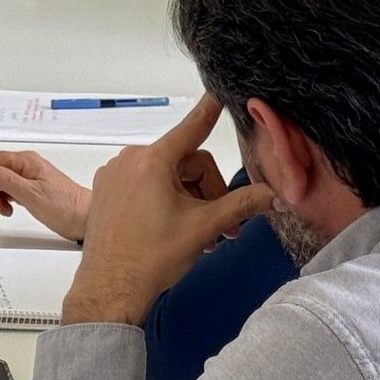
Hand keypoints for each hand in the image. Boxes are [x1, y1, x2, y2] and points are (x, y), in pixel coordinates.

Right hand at [0, 150, 91, 241]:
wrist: (85, 218)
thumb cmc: (64, 206)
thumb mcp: (32, 194)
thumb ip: (7, 181)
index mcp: (25, 161)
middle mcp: (24, 165)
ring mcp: (27, 176)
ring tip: (3, 211)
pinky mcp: (29, 188)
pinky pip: (7, 189)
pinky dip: (2, 199)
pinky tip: (8, 210)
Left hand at [59, 93, 272, 325]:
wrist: (111, 288)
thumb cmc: (150, 258)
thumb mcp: (205, 228)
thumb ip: (242, 205)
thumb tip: (271, 196)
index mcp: (153, 161)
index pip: (192, 127)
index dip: (209, 110)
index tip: (218, 92)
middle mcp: (131, 161)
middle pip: (186, 163)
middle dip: (208, 192)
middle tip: (222, 227)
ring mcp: (115, 175)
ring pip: (167, 176)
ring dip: (189, 201)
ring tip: (200, 235)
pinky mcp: (107, 191)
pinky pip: (145, 185)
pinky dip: (165, 201)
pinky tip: (174, 229)